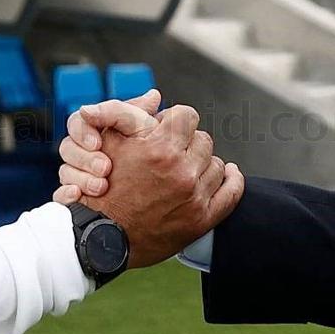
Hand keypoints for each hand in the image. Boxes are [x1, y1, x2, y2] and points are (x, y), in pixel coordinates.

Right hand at [52, 92, 243, 266]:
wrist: (103, 237)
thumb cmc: (102, 190)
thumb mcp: (108, 143)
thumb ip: (129, 113)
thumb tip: (155, 95)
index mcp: (159, 147)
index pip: (186, 115)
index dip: (175, 120)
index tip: (168, 129)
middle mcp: (180, 170)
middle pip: (202, 140)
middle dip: (188, 143)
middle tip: (173, 153)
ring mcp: (193, 196)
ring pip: (215, 164)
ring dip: (202, 164)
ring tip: (185, 170)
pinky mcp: (202, 218)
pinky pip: (232, 192)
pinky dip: (232, 180)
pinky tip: (228, 174)